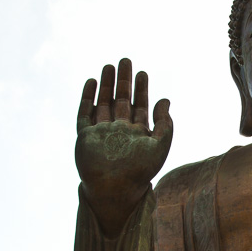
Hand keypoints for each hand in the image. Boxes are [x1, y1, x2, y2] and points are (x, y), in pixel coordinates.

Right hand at [76, 58, 172, 235]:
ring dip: (106, 85)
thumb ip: (165, 124)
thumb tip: (166, 100)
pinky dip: (87, 98)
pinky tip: (92, 82)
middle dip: (124, 81)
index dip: (142, 89)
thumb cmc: (140, 172)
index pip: (140, 106)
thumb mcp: (160, 146)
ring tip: (109, 66)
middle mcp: (119, 131)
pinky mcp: (86, 136)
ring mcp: (102, 133)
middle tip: (126, 61)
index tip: (143, 73)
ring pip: (103, 103)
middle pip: (121, 100)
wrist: (115, 189)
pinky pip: (85, 113)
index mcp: (137, 134)